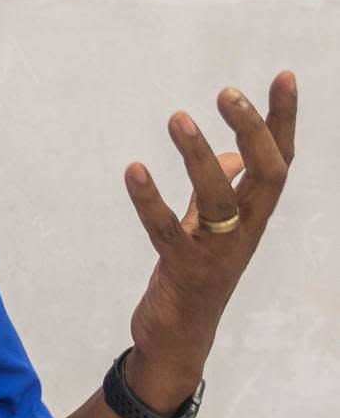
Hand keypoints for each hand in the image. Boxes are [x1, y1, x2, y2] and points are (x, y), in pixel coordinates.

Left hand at [122, 72, 296, 403]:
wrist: (177, 342)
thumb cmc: (194, 279)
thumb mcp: (208, 230)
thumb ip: (216, 193)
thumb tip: (227, 156)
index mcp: (252, 216)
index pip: (279, 160)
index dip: (283, 120)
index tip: (283, 76)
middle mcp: (244, 232)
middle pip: (267, 174)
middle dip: (253, 130)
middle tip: (225, 93)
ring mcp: (217, 254)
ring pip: (218, 199)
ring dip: (197, 156)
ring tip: (177, 118)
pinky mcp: (184, 272)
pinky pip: (167, 230)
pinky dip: (150, 199)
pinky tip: (133, 170)